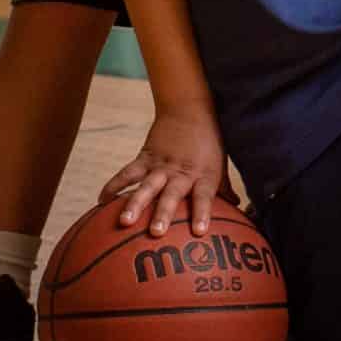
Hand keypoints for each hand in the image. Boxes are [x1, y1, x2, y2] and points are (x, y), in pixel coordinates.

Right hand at [101, 108, 234, 235]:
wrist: (189, 108)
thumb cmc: (209, 140)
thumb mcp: (220, 163)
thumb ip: (224, 188)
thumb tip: (238, 209)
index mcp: (203, 175)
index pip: (204, 196)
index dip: (202, 213)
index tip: (199, 232)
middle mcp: (182, 172)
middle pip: (172, 194)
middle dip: (163, 213)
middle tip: (156, 232)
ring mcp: (161, 165)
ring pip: (146, 185)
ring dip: (135, 203)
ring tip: (124, 221)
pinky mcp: (145, 157)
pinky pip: (128, 172)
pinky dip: (114, 186)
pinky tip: (101, 201)